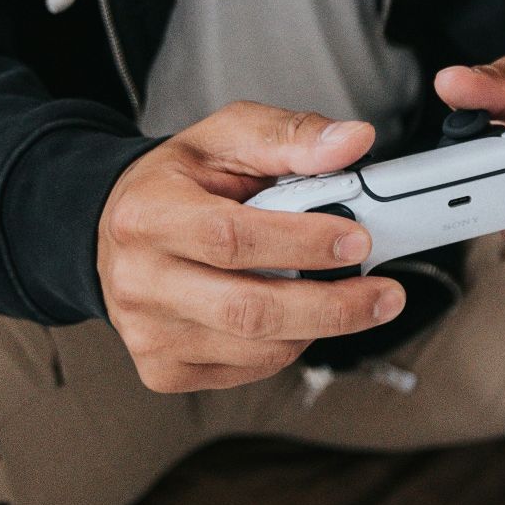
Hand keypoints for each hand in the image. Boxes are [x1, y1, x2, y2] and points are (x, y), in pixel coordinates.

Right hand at [99, 104, 406, 393]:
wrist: (119, 226)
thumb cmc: (179, 182)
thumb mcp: (227, 137)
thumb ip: (292, 135)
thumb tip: (353, 141)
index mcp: (148, 215)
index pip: (232, 239)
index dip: (303, 243)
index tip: (359, 240)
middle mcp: (138, 281)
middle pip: (248, 309)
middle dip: (333, 306)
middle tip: (386, 294)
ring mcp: (147, 332)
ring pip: (255, 347)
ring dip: (319, 325)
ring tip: (350, 297)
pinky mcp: (164, 369)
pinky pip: (247, 369)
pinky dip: (290, 345)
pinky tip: (300, 315)